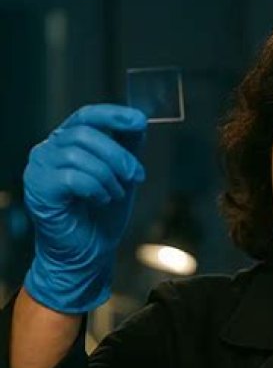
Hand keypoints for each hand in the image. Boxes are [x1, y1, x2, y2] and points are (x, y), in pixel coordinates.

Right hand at [23, 104, 146, 312]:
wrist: (89, 252)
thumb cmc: (102, 215)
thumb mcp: (121, 176)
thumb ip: (127, 148)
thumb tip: (138, 120)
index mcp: (67, 142)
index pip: (87, 116)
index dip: (113, 115)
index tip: (139, 120)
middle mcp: (48, 150)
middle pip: (86, 134)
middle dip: (118, 156)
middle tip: (136, 177)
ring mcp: (39, 168)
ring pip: (79, 155)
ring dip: (108, 177)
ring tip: (114, 195)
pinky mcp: (38, 189)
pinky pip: (72, 178)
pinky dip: (95, 189)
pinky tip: (100, 201)